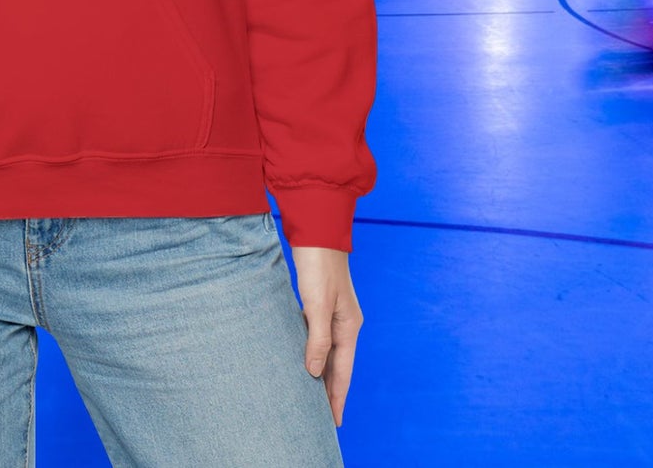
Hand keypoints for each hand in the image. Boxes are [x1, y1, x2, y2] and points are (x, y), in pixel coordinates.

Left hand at [288, 245, 362, 426]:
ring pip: (328, 351)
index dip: (336, 397)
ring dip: (321, 372)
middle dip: (331, 390)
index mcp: (349, 326)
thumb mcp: (317, 304)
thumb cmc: (319, 265)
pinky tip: (304, 357)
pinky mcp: (321, 303)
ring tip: (312, 394)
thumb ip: (317, 339)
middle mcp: (344, 323)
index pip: (343, 372)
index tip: (333, 422)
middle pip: (338, 365)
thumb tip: (315, 372)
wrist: (317, 230)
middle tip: (322, 417)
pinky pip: (319, 336)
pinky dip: (314, 351)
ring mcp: (334, 313)